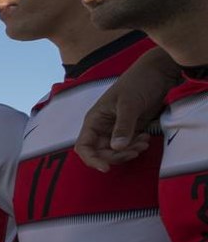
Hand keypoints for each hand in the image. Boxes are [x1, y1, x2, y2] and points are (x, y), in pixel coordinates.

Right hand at [75, 48, 176, 170]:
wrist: (158, 73)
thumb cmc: (138, 82)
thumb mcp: (129, 104)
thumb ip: (123, 126)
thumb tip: (116, 148)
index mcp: (94, 120)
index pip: (84, 146)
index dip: (92, 159)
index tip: (106, 168)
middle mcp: (102, 127)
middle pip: (101, 153)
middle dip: (117, 156)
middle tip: (135, 150)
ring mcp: (116, 129)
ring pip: (116, 152)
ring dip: (129, 152)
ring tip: (144, 142)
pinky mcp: (130, 130)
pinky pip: (128, 146)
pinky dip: (136, 147)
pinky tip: (146, 139)